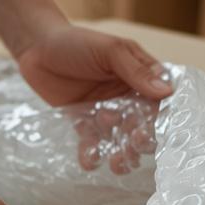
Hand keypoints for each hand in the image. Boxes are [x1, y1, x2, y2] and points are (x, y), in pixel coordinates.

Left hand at [15, 25, 171, 173]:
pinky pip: (92, 143)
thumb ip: (136, 71)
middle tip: (135, 144)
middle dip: (141, 139)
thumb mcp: (110, 51)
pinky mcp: (84, 123)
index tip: (159, 130)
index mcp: (140, 78)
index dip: (162, 118)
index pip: (159, 101)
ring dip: (121, 153)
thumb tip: (167, 92)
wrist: (37, 47)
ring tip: (117, 163)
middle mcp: (126, 98)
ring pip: (119, 138)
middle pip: (142, 124)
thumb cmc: (77, 42)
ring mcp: (106, 112)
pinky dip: (92, 155)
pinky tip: (90, 161)